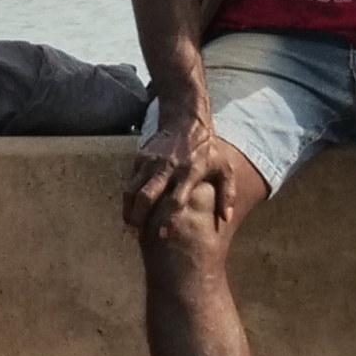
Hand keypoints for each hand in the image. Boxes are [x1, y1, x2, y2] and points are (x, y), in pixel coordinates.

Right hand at [123, 109, 242, 236]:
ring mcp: (152, 162)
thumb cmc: (208, 148)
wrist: (186, 120)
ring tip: (128, 224)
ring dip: (128, 208)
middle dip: (138, 216)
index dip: (168, 219)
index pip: (176, 201)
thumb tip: (226, 218)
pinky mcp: (141, 157)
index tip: (161, 235)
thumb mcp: (224, 168)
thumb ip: (227, 193)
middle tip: (135, 233)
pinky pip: (131, 178)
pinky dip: (129, 194)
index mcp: (189, 174)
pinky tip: (130, 206)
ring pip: (133, 188)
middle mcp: (168, 169)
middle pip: (146, 196)